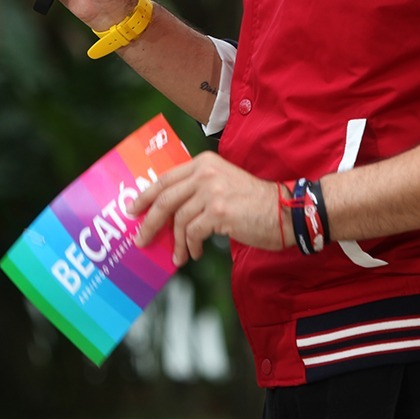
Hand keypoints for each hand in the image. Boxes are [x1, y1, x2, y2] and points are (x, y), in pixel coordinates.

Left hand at [128, 152, 286, 265]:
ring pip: (178, 219)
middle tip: (141, 239)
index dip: (145, 195)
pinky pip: (192, 233)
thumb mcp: (223, 183)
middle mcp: (205, 173)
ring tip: (178, 255)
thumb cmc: (254, 202)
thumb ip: (197, 188)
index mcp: (203, 163)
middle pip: (165, 198)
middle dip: (149, 221)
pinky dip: (190, 246)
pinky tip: (195, 253)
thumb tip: (167, 211)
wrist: (286, 211)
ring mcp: (211, 191)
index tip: (133, 209)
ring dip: (175, 242)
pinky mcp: (218, 212)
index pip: (165, 178)